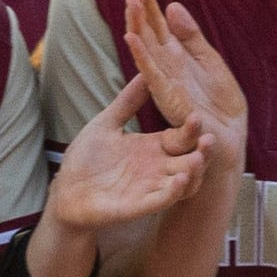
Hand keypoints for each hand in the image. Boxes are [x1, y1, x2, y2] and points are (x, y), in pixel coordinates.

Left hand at [45, 72, 205, 232]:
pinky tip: (180, 179)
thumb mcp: (107, 123)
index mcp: (153, 147)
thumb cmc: (86, 159)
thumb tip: (145, 70)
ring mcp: (151, 188)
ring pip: (185, 182)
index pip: (181, 136)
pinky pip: (163, 200)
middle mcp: (158, 168)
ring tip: (201, 157)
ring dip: (195, 171)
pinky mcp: (140, 206)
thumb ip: (128, 101)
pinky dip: (174, 192)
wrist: (65, 191)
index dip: (190, 128)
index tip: (197, 113)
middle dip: (203, 150)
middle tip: (212, 137)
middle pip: (191, 159)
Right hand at [119, 0, 246, 168]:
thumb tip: (172, 5)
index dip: (148, 1)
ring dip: (136, 25)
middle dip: (139, 7)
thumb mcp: (211, 61)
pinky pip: (152, 74)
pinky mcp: (169, 98)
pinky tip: (131, 37)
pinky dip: (141, 55)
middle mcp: (166, 67)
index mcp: (176, 57)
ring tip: (129, 1)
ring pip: (146, 49)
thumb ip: (192, 36)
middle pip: (148, 31)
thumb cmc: (220, 107)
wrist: (229, 140)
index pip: (157, 24)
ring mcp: (165, 82)